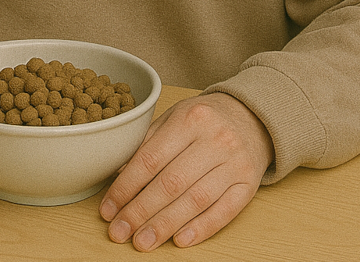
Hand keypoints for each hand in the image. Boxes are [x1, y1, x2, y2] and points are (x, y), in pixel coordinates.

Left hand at [99, 93, 273, 251]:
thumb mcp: (175, 117)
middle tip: (120, 232)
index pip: (151, 158)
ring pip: (195, 201)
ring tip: (143, 242)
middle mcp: (215, 139)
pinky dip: (200, 229)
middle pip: (171, 183)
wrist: (251, 117)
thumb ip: (147, 142)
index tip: (108, 208)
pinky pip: (224, 212)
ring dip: (165, 225)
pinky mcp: (249, 184)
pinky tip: (179, 240)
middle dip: (140, 211)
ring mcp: (234, 162)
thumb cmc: (205, 119)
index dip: (126, 187)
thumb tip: (118, 173)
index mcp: (190, 118)